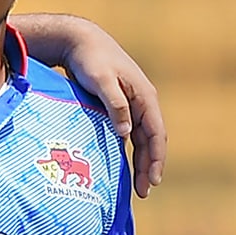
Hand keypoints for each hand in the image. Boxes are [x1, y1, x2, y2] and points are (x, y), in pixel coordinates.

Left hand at [58, 21, 165, 198]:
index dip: (156, 158)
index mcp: (144, 97)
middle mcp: (143, 102)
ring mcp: (132, 105)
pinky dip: (129, 151)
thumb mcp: (101, 81)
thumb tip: (126, 132)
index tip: (152, 180)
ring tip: (138, 187)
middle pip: (150, 141)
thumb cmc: (91, 60)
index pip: (156, 134)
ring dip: (141, 162)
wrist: (80, 42)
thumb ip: (115, 105)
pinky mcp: (119, 107)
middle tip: (144, 192)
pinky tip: (123, 167)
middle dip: (149, 167)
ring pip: (140, 140)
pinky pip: (128, 134)